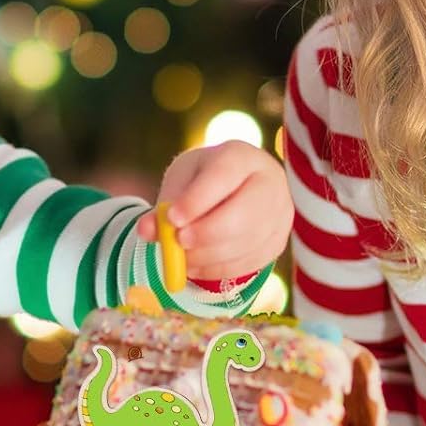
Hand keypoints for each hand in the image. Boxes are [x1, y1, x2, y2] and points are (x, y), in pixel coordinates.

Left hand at [134, 141, 291, 280]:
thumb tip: (146, 230)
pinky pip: (249, 263)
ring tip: (181, 256)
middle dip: (207, 233)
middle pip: (244, 214)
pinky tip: (196, 266)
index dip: (198, 200)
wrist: (236, 188)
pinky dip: (218, 269)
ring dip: (208, 256)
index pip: (223, 175)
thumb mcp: (181, 180)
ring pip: (246, 243)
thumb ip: (164, 204)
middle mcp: (270, 183)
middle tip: (179, 242)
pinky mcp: (277, 242)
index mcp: (241, 156)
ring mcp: (279, 214)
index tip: (172, 218)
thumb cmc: (203, 180)